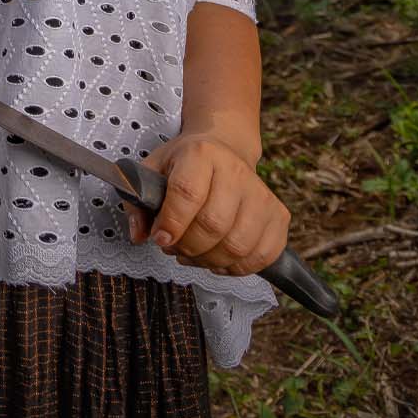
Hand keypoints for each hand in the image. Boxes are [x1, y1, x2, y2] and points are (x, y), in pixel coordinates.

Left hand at [125, 131, 290, 276]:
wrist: (225, 149)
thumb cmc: (186, 164)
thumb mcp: (154, 170)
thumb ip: (139, 202)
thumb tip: (140, 235)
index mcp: (201, 154)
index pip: (187, 193)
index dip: (172, 223)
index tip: (161, 238)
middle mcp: (236, 171)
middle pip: (214, 225)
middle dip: (188, 247)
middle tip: (175, 247)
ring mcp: (261, 194)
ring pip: (238, 246)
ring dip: (210, 260)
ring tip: (195, 253)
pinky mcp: (279, 215)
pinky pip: (262, 255)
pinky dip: (237, 267)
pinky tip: (220, 258)